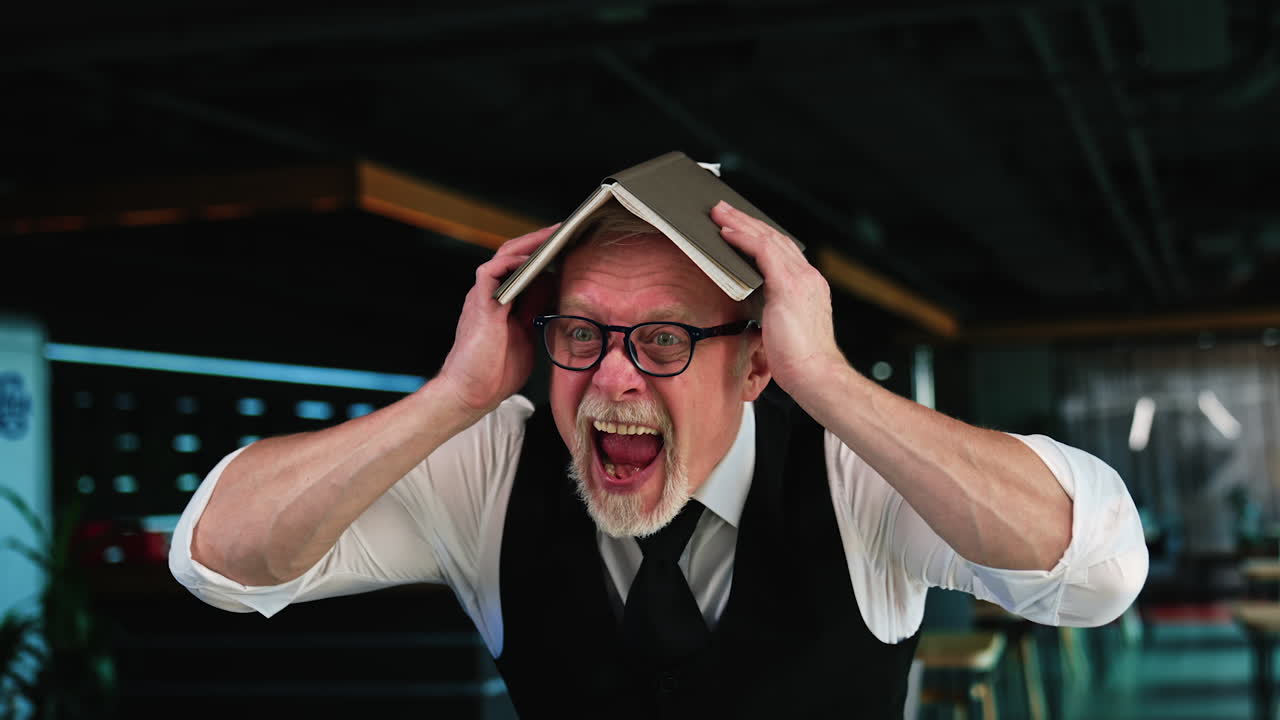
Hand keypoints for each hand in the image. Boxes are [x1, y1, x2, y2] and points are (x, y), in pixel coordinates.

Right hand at [436, 224, 559, 416]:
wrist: (470, 394)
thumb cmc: (495, 373)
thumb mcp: (527, 336)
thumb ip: (536, 313)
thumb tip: (554, 294)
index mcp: (504, 303)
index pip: (525, 269)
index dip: (546, 256)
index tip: (570, 246)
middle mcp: (491, 295)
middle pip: (515, 256)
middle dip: (540, 242)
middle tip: (565, 230)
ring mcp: (483, 297)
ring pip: (503, 256)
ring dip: (529, 243)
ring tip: (554, 234)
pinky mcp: (478, 304)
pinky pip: (490, 271)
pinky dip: (510, 261)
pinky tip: (530, 258)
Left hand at [711, 201, 843, 395]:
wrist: (816, 375)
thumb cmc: (800, 362)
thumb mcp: (782, 328)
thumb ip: (771, 310)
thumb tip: (752, 305)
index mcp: (809, 286)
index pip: (783, 251)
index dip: (760, 236)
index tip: (742, 226)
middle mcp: (808, 277)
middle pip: (775, 239)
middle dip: (748, 221)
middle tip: (724, 209)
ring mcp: (801, 279)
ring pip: (767, 239)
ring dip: (741, 223)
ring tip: (719, 213)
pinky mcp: (789, 286)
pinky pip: (763, 252)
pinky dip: (743, 239)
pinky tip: (727, 233)